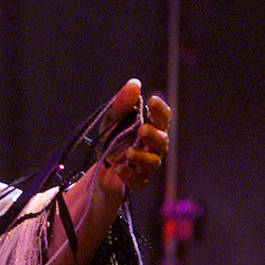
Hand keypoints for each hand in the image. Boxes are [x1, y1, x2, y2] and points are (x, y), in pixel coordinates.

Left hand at [96, 79, 170, 195]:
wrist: (101, 167)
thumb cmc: (113, 139)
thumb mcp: (112, 119)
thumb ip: (122, 104)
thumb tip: (134, 83)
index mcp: (151, 128)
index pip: (162, 118)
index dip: (160, 110)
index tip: (152, 100)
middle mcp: (153, 147)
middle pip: (162, 141)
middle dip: (153, 135)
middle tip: (142, 130)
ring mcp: (146, 165)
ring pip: (153, 162)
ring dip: (142, 157)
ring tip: (129, 152)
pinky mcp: (137, 180)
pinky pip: (138, 179)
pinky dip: (129, 174)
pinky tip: (120, 168)